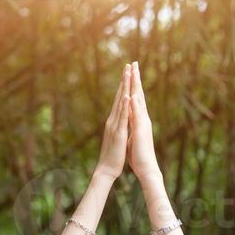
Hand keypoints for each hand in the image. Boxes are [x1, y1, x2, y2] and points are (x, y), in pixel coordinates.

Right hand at [95, 64, 130, 180]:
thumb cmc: (113, 155)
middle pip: (119, 96)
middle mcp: (112, 120)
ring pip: (120, 103)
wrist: (106, 169)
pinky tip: (126, 95)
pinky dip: (124, 105)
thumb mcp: (116, 137)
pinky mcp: (118, 133)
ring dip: (124, 87)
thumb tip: (120, 120)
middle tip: (128, 65)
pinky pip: (122, 117)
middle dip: (124, 80)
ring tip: (128, 73)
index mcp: (114, 121)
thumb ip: (118, 127)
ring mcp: (114, 125)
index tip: (128, 73)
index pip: (120, 100)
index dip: (124, 86)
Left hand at [126, 61, 160, 180]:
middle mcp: (142, 118)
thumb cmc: (138, 154)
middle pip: (139, 95)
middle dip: (136, 79)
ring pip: (139, 101)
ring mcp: (143, 123)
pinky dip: (135, 105)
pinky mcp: (141, 131)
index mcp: (139, 119)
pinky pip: (137, 115)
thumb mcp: (132, 135)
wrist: (146, 167)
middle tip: (134, 63)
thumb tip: (129, 118)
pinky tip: (132, 95)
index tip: (130, 72)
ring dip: (136, 87)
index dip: (133, 85)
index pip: (135, 98)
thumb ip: (131, 125)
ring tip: (134, 73)